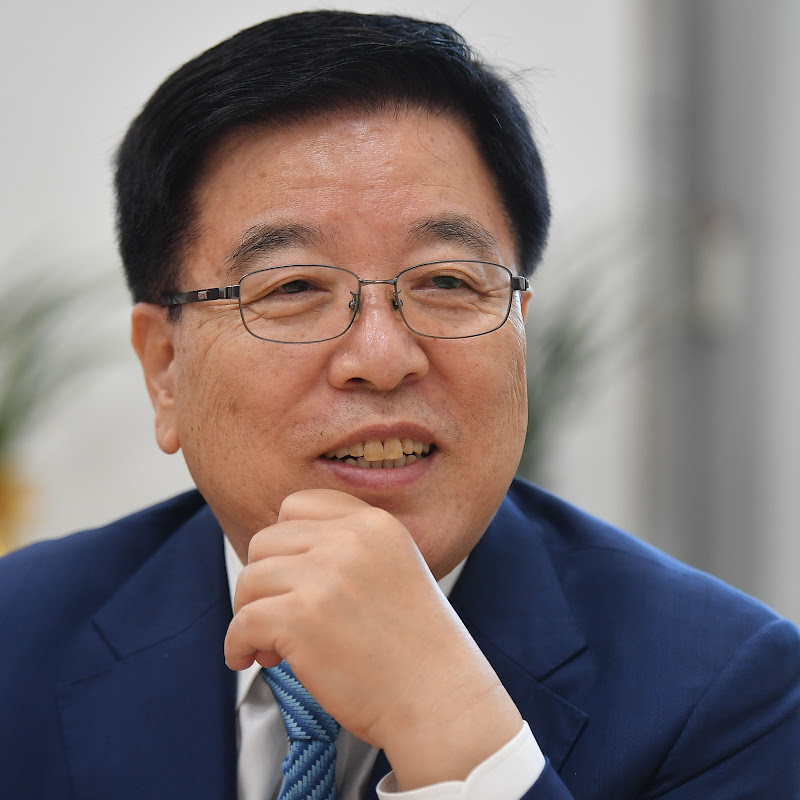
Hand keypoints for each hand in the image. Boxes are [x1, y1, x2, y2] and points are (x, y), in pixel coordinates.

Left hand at [224, 488, 521, 789]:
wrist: (439, 699)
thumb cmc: (417, 648)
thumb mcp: (395, 569)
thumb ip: (348, 550)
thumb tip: (281, 556)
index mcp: (374, 524)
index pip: (299, 504)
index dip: (284, 542)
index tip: (287, 576)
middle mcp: (349, 540)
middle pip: (266, 540)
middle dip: (263, 581)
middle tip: (277, 616)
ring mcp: (324, 576)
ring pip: (249, 579)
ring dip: (249, 613)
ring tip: (271, 645)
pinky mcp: (300, 618)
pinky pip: (242, 622)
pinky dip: (237, 645)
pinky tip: (252, 659)